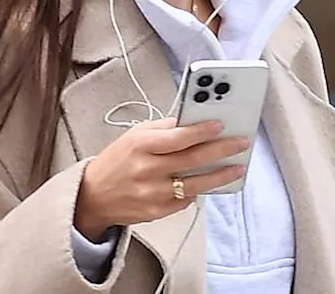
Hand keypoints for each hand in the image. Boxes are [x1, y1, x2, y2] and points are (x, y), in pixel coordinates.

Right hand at [73, 118, 248, 240]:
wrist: (93, 196)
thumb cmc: (117, 160)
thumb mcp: (134, 136)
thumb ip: (163, 129)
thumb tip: (193, 122)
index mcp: (140, 146)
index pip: (178, 137)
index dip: (202, 131)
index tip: (221, 125)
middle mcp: (146, 170)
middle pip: (191, 160)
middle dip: (221, 150)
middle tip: (241, 143)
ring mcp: (152, 194)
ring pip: (194, 184)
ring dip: (219, 176)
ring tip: (237, 167)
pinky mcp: (156, 212)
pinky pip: (185, 200)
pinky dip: (197, 190)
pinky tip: (207, 182)